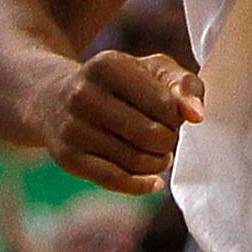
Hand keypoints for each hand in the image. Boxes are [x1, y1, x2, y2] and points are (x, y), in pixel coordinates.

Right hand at [42, 51, 206, 196]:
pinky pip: (114, 180)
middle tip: (164, 136)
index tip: (170, 115)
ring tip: (155, 152)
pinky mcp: (66, 157)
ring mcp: (71, 128)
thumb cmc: (120, 84)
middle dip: (168, 141)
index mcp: (107, 66)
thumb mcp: (153, 71)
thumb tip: (196, 115)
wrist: (55, 98)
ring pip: (136, 161)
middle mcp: (83, 95)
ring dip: (157, 162)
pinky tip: (154, 181)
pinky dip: (141, 185)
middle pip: (152, 136)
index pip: (165, 106)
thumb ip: (184, 86)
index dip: (176, 116)